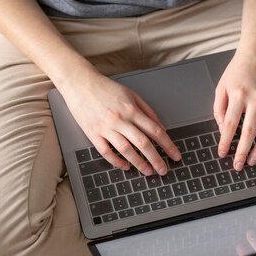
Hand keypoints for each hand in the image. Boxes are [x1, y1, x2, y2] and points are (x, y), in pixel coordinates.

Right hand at [60, 70, 180, 175]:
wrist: (80, 83)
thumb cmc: (105, 88)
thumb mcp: (131, 94)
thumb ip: (148, 111)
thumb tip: (161, 128)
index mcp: (131, 110)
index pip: (155, 131)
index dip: (168, 145)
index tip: (175, 155)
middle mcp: (120, 120)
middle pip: (143, 143)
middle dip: (156, 159)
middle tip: (164, 170)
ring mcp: (106, 128)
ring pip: (126, 150)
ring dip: (139, 163)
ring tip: (147, 171)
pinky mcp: (92, 134)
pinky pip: (106, 152)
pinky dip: (117, 161)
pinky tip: (126, 166)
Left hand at [213, 48, 255, 170]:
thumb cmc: (237, 70)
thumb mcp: (221, 86)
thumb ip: (219, 109)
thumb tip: (223, 129)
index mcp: (239, 95)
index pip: (231, 124)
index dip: (225, 141)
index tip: (221, 153)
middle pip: (249, 132)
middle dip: (242, 151)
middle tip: (237, 165)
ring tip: (251, 162)